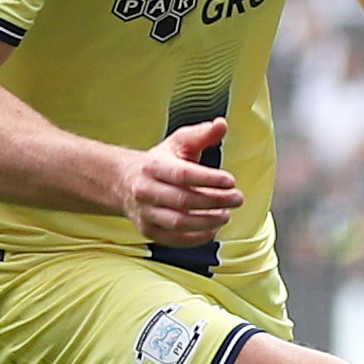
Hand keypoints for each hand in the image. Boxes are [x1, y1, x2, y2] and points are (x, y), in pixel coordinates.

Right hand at [122, 119, 242, 244]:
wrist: (126, 182)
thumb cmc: (161, 161)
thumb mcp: (179, 143)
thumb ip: (202, 134)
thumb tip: (222, 124)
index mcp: (153, 166)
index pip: (182, 174)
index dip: (209, 179)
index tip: (231, 181)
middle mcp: (146, 190)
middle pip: (183, 200)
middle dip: (215, 201)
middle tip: (238, 199)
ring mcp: (145, 213)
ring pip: (179, 223)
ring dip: (208, 222)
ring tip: (226, 215)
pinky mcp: (148, 230)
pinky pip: (174, 239)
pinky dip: (197, 238)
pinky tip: (213, 229)